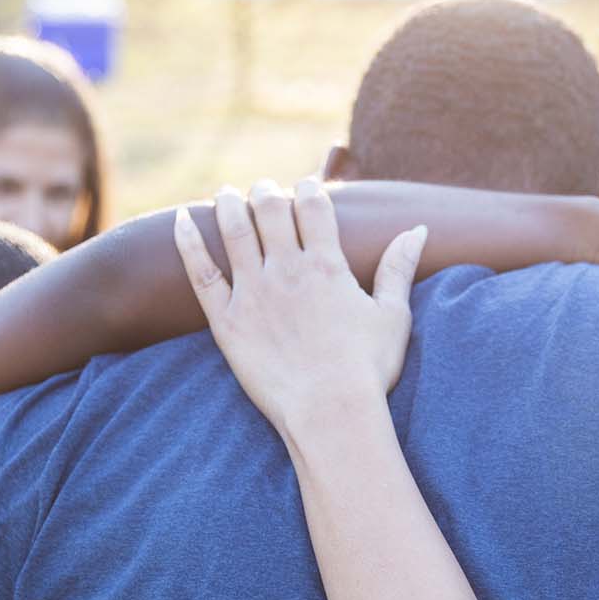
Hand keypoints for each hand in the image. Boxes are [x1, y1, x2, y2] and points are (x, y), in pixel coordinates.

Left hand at [174, 177, 426, 435]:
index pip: (314, 206)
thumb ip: (399, 267)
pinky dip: (189, 242)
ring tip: (226, 193)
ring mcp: (254, 293)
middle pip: (271, 210)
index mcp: (328, 265)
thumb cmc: (368, 368)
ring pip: (235, 231)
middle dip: (268, 192)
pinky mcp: (227, 321)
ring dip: (229, 205)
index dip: (310, 189)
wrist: (331, 413)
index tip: (306, 186)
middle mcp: (288, 270)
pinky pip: (201, 273)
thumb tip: (418, 229)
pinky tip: (181, 220)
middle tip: (265, 190)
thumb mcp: (393, 315)